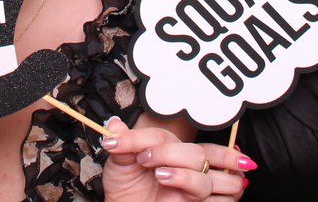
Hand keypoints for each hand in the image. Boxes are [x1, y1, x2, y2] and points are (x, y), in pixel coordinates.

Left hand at [101, 117, 249, 200]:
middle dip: (164, 150)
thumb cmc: (125, 187)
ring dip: (177, 160)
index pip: (162, 135)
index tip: (114, 143)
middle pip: (188, 145)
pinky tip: (165, 178)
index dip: (138, 137)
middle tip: (141, 158)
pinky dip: (186, 178)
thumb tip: (115, 124)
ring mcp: (189, 179)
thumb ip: (122, 144)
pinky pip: (203, 184)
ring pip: (200, 160)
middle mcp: (181, 161)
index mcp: (166, 148)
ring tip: (157, 172)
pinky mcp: (192, 197)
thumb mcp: (119, 164)